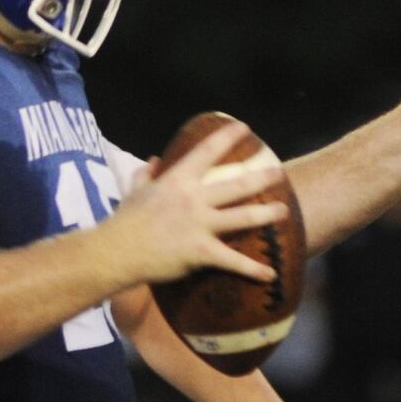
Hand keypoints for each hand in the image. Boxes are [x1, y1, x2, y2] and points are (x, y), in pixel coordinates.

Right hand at [109, 123, 288, 285]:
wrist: (116, 252)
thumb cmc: (124, 221)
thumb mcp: (133, 191)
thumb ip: (145, 174)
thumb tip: (153, 160)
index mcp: (177, 181)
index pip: (207, 151)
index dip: (227, 137)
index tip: (244, 127)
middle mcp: (194, 199)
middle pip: (236, 185)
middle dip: (262, 177)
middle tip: (279, 173)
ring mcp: (199, 225)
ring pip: (243, 217)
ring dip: (266, 214)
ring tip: (284, 211)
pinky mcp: (201, 251)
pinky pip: (233, 261)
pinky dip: (253, 269)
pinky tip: (270, 274)